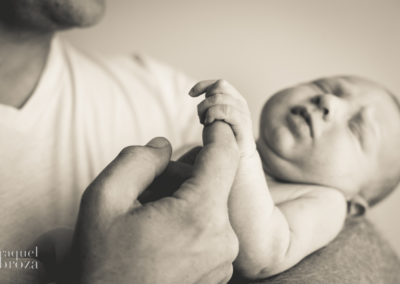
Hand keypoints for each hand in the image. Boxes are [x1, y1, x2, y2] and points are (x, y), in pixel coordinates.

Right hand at [63, 122, 239, 283]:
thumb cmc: (101, 263)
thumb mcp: (104, 199)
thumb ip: (138, 159)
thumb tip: (165, 147)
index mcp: (199, 215)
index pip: (225, 155)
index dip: (218, 131)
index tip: (208, 119)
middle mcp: (223, 238)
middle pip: (214, 181)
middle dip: (184, 173)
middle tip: (149, 186)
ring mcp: (224, 259)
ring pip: (211, 204)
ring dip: (185, 198)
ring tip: (149, 214)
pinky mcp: (219, 271)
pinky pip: (211, 229)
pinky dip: (190, 220)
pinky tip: (161, 233)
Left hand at [189, 79, 255, 156]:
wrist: (241, 158)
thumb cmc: (226, 139)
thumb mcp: (216, 118)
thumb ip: (211, 105)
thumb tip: (196, 93)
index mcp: (235, 100)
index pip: (220, 84)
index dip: (204, 85)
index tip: (191, 94)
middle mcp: (240, 103)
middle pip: (220, 87)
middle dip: (205, 99)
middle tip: (200, 115)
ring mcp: (243, 111)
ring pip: (219, 98)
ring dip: (206, 108)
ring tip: (203, 121)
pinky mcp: (242, 122)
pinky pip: (225, 110)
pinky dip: (212, 113)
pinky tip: (208, 123)